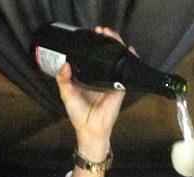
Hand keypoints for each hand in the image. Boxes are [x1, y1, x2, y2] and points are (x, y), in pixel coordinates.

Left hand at [55, 26, 137, 160]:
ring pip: (117, 59)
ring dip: (117, 45)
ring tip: (111, 34)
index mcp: (90, 76)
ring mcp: (113, 81)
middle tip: (101, 30)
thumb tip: (64, 64)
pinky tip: (129, 50)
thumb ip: (63, 80)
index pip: (94, 57)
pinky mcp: (120, 87)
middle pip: (107, 54)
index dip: (94, 44)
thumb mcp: (67, 94)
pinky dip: (130, 59)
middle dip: (106, 40)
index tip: (91, 34)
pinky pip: (126, 71)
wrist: (90, 129)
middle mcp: (102, 76)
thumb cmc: (78, 114)